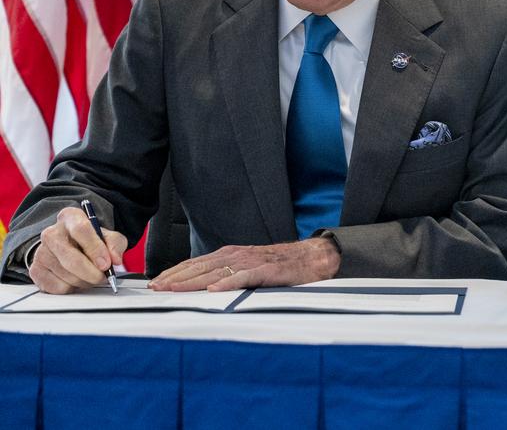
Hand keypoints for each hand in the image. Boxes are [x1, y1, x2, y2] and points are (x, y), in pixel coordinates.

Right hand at [29, 206, 126, 293]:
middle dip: (91, 273)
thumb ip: (115, 244)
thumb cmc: (91, 240)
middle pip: (71, 258)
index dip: (95, 249)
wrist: (71, 246)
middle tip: (103, 277)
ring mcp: (41, 252)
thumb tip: (114, 260)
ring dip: (85, 281)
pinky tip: (76, 279)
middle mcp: (51, 233)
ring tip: (91, 276)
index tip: (107, 264)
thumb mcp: (109, 236)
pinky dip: (72, 288)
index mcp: (70, 217)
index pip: (81, 230)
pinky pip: (58, 287)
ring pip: (66, 276)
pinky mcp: (36, 270)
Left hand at [149, 238, 339, 291]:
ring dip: (192, 281)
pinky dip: (228, 283)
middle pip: (200, 266)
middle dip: (175, 277)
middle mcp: (237, 255)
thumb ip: (227, 274)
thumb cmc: (279, 266)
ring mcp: (251, 261)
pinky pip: (244, 277)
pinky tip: (214, 290)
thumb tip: (202, 288)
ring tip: (174, 289)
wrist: (312, 257)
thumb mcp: (249, 267)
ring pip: (216, 271)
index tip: (155, 282)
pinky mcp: (267, 270)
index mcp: (230, 254)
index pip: (195, 263)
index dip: (175, 272)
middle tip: (155, 287)